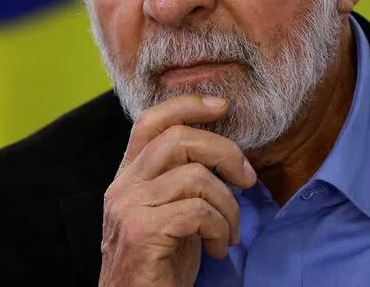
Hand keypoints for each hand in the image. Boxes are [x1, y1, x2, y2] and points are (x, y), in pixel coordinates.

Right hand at [98, 95, 257, 286]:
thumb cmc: (161, 265)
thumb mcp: (172, 213)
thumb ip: (183, 181)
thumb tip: (225, 154)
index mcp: (128, 177)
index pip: (150, 120)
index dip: (188, 105)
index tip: (222, 106)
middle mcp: (122, 187)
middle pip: (179, 138)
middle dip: (225, 153)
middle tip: (247, 180)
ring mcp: (128, 209)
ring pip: (196, 176)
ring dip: (228, 205)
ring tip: (229, 231)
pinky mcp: (142, 233)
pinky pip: (198, 211)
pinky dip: (220, 228)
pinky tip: (218, 248)